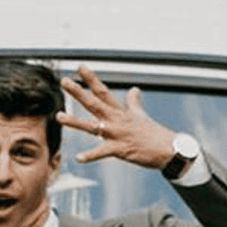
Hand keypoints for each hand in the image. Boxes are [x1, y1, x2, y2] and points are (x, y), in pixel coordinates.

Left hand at [57, 66, 175, 169]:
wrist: (168, 149)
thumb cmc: (154, 134)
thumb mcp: (142, 116)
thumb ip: (134, 103)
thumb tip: (134, 89)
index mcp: (120, 111)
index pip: (103, 91)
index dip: (91, 79)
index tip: (80, 68)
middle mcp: (116, 120)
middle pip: (93, 103)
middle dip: (78, 92)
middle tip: (64, 81)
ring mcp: (116, 134)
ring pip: (91, 127)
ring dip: (74, 122)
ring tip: (59, 117)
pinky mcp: (119, 150)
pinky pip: (101, 153)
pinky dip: (90, 156)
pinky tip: (78, 158)